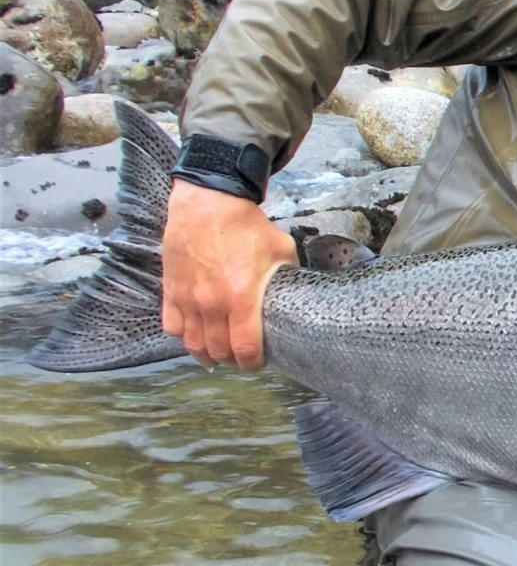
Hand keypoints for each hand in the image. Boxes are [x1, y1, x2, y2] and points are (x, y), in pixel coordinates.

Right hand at [161, 179, 297, 369]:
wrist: (208, 203)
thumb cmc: (246, 225)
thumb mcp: (282, 249)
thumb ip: (288, 276)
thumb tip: (296, 292)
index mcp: (242, 298)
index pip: (245, 348)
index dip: (253, 363)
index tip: (258, 363)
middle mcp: (211, 304)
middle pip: (218, 351)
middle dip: (232, 360)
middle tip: (241, 358)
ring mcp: (187, 299)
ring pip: (192, 344)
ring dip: (207, 354)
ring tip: (219, 355)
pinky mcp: (170, 290)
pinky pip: (172, 326)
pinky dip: (183, 336)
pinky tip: (195, 335)